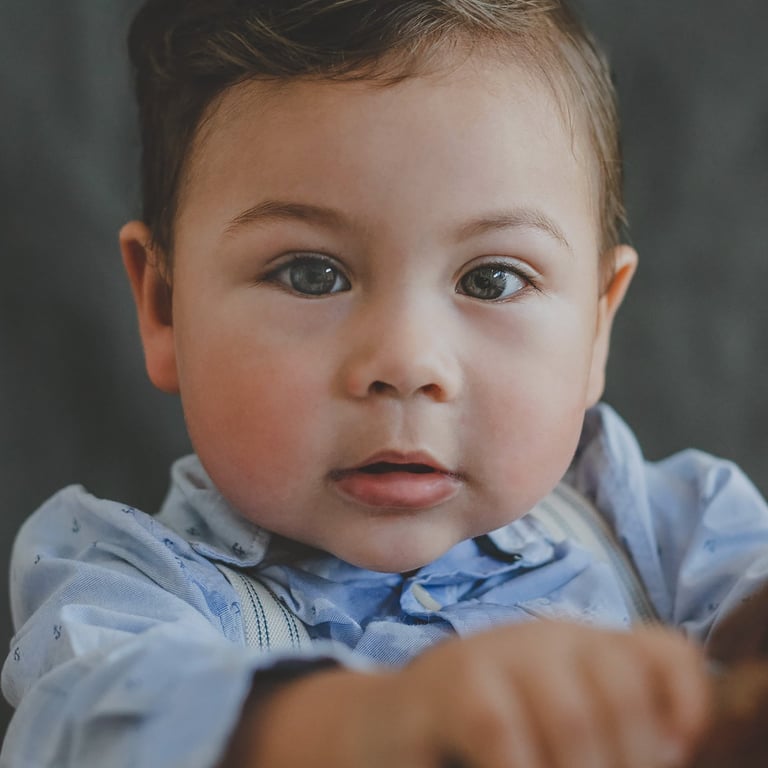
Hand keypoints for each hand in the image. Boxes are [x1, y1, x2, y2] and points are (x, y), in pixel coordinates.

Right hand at [231, 622, 711, 767]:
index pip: (664, 652)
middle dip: (625, 758)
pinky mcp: (451, 684)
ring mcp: (494, 653)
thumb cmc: (480, 739)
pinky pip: (502, 737)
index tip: (673, 753)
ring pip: (570, 718)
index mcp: (580, 646)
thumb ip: (607, 724)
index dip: (687, 703)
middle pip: (622, 688)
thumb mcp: (554, 726)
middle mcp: (544, 638)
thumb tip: (670, 747)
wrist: (383, 730)